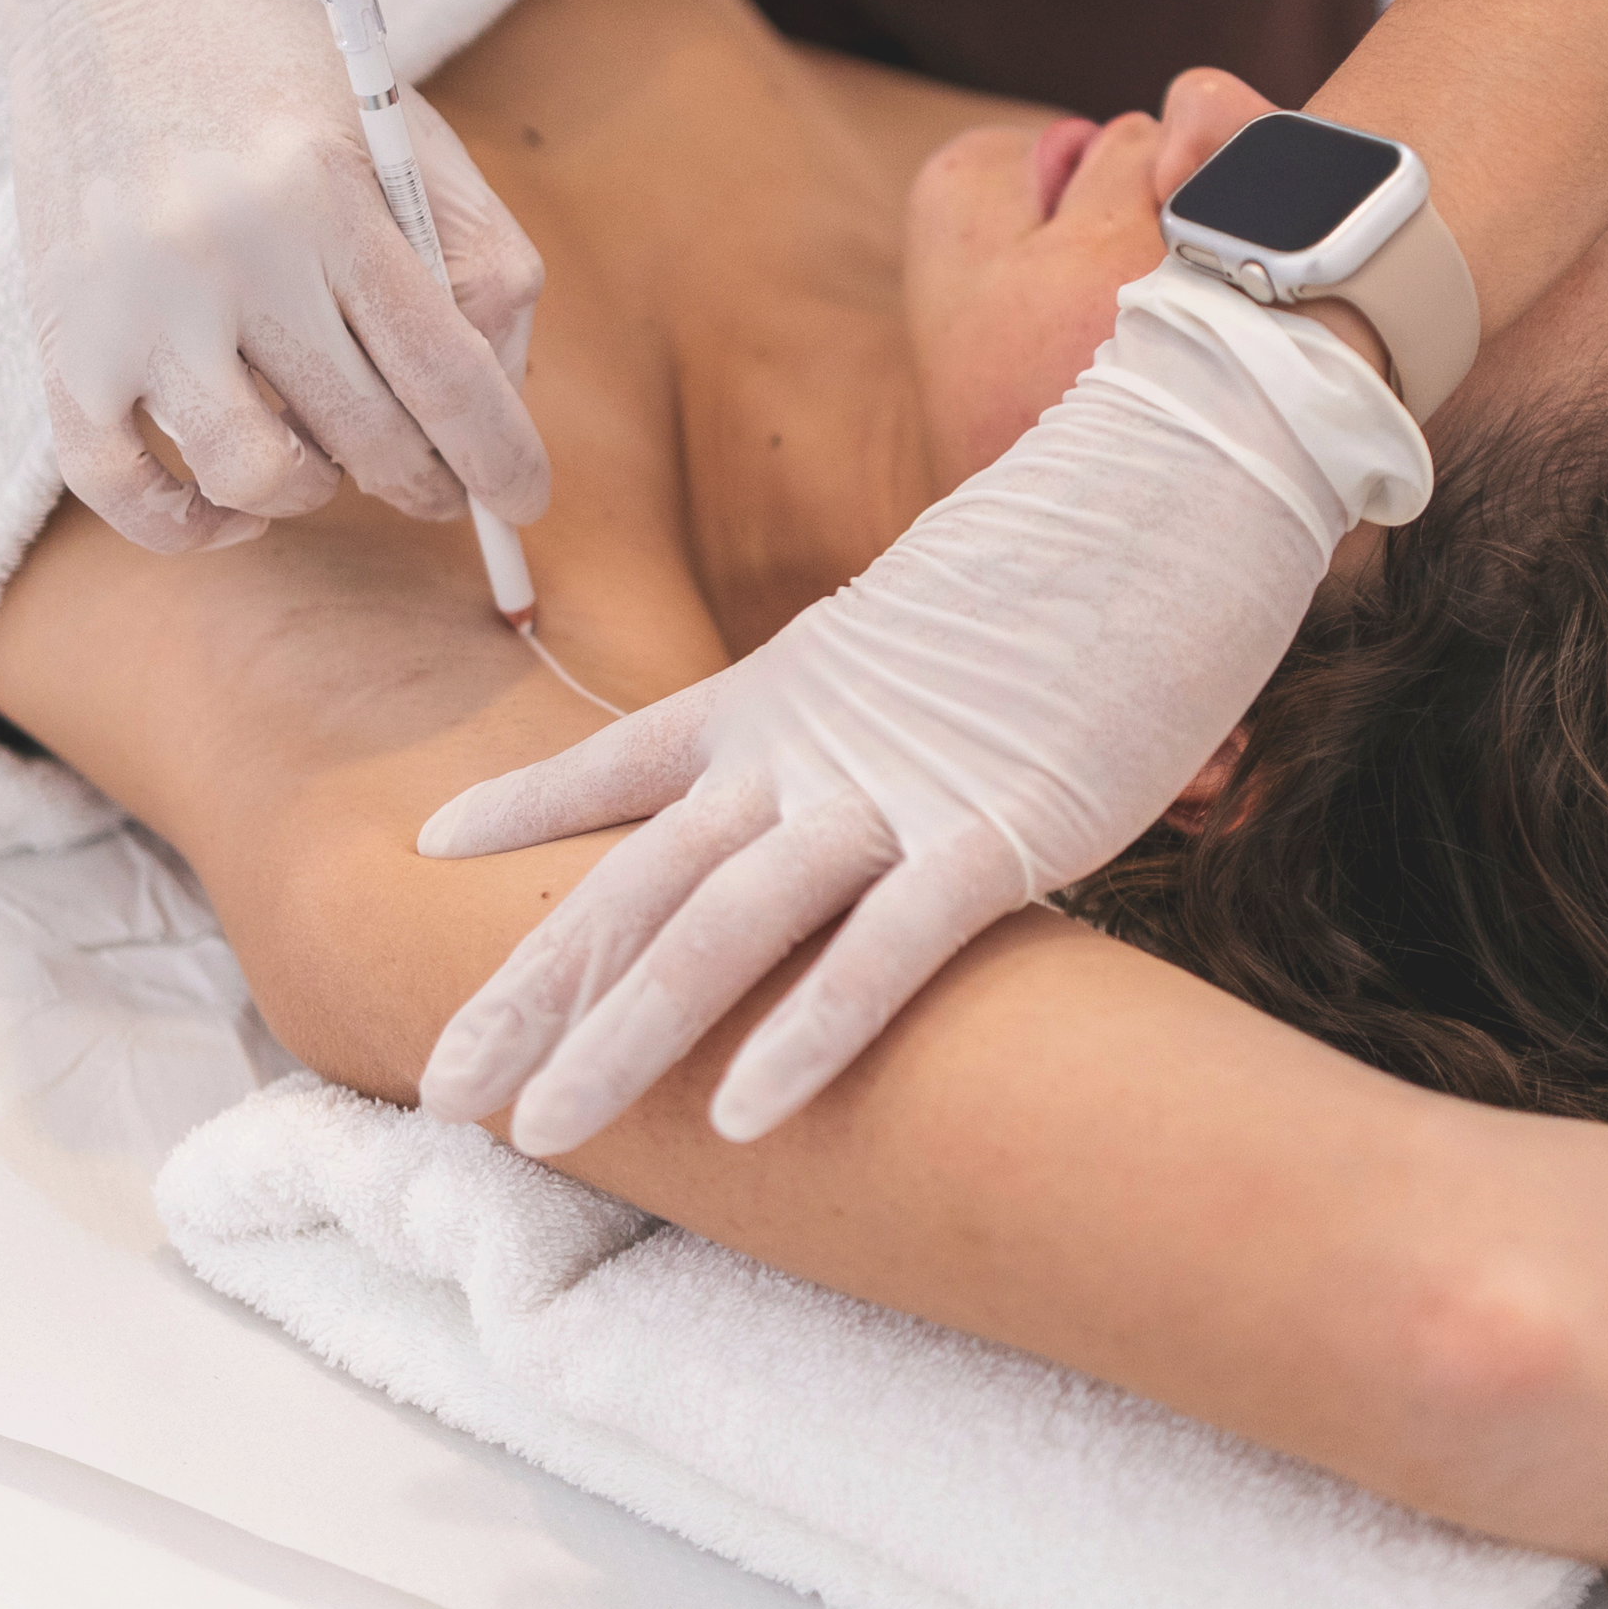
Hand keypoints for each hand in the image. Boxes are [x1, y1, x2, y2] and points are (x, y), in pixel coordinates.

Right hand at [0, 0, 549, 548]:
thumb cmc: (278, 62)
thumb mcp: (409, 132)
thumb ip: (480, 259)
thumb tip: (504, 397)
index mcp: (330, 191)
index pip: (445, 372)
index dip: (498, 457)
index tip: (524, 496)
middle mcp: (231, 250)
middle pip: (366, 433)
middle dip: (426, 478)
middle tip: (437, 478)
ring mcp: (136, 302)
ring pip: (257, 476)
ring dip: (318, 491)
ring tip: (330, 453)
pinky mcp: (63, 338)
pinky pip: (121, 491)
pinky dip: (192, 524)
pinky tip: (240, 502)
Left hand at [415, 264, 1430, 1149]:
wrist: (1174, 475)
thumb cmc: (1072, 561)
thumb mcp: (928, 631)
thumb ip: (870, 699)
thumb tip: (861, 750)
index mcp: (789, 692)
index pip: (629, 756)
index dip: (530, 803)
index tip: (433, 846)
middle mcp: (811, 746)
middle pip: (640, 878)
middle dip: (535, 992)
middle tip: (442, 1094)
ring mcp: (898, 786)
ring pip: (727, 922)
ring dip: (628, 1032)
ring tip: (542, 1133)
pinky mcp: (1003, 824)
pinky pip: (889, 943)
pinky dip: (813, 1026)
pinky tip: (743, 1112)